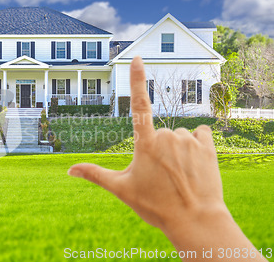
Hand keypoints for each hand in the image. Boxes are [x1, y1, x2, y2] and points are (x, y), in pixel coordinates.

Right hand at [68, 56, 266, 260]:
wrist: (195, 221)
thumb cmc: (156, 206)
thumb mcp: (121, 189)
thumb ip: (95, 174)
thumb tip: (69, 170)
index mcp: (145, 142)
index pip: (139, 103)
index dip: (136, 79)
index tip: (137, 57)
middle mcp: (167, 135)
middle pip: (158, 133)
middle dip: (157, 150)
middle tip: (160, 176)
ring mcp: (189, 140)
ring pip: (178, 136)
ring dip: (177, 149)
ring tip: (178, 175)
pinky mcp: (208, 146)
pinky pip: (200, 135)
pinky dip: (196, 145)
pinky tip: (194, 164)